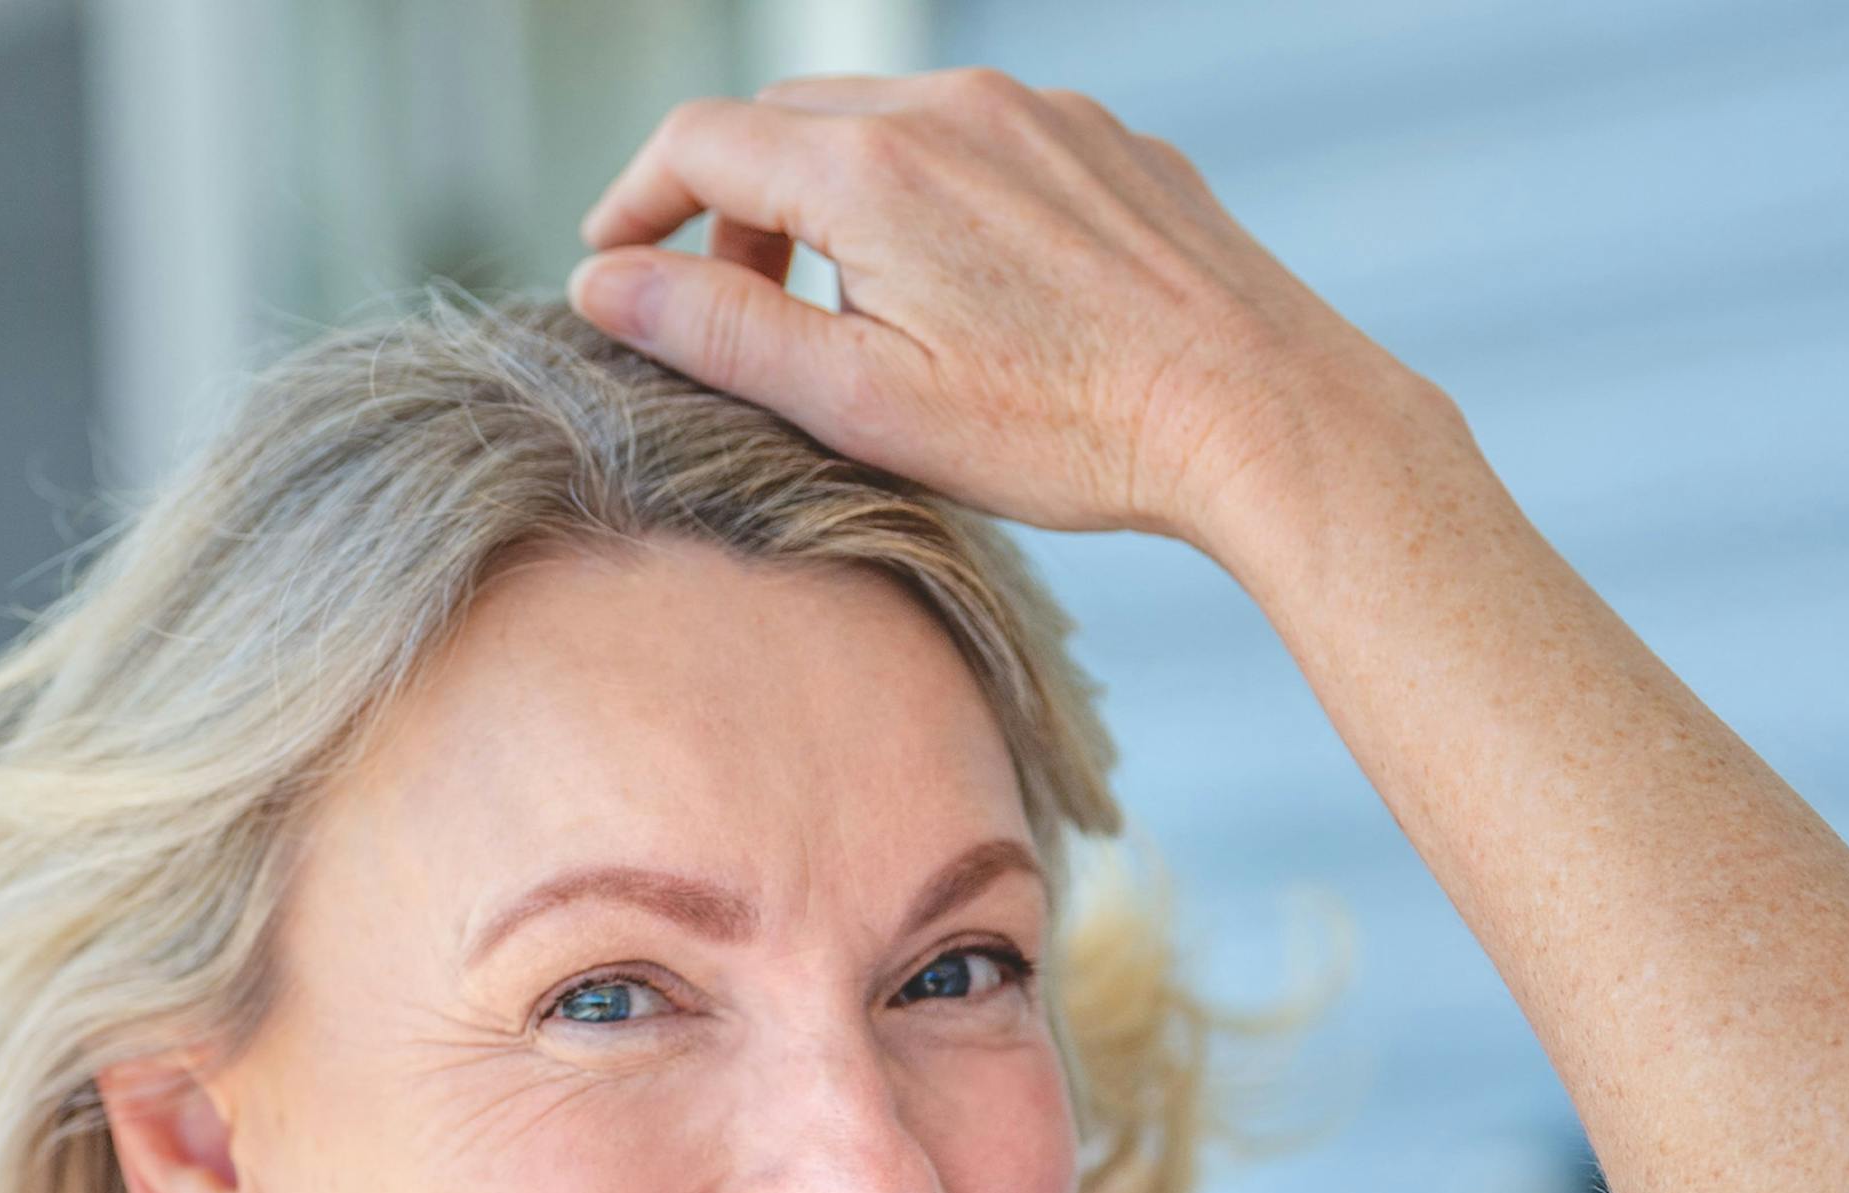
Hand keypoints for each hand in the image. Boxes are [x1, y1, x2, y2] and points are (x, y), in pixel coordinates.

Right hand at [568, 66, 1437, 552]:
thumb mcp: (861, 404)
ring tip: (851, 309)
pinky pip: (982, 140)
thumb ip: (720, 332)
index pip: (700, 143)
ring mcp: (1036, 112)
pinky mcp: (1105, 140)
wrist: (1249, 407)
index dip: (635, 201)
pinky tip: (964, 290)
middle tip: (732, 306)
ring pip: (887, 126)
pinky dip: (931, 195)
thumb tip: (599, 283)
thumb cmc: (1060, 428)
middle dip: (732, 207)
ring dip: (832, 199)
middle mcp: (947, 108)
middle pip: (786, 124)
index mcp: (868, 171)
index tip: (613, 261)